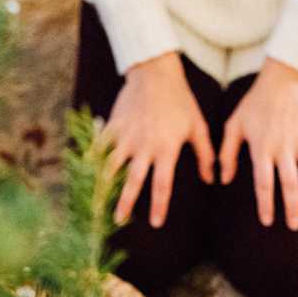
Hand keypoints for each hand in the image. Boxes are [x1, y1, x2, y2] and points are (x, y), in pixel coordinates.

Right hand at [103, 52, 215, 228]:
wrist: (156, 73)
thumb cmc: (181, 101)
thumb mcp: (197, 126)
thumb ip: (205, 154)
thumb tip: (212, 179)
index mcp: (166, 149)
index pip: (162, 184)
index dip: (159, 206)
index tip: (155, 223)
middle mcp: (144, 146)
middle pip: (132, 181)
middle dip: (125, 203)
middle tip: (118, 221)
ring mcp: (126, 136)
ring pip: (112, 167)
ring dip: (104, 186)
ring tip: (97, 203)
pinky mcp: (114, 126)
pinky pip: (100, 146)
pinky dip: (92, 159)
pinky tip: (85, 173)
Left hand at [219, 57, 297, 230]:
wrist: (284, 76)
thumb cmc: (255, 102)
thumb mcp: (234, 125)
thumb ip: (227, 153)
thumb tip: (223, 180)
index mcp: (263, 148)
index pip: (264, 184)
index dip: (266, 205)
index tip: (268, 222)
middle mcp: (285, 148)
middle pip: (290, 185)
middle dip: (293, 208)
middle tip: (295, 226)